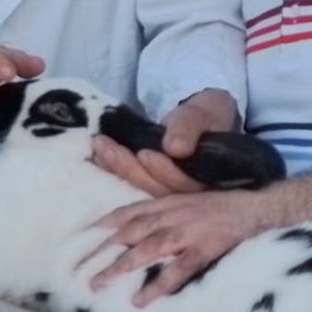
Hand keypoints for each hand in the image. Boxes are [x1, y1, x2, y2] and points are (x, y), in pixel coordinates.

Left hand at [84, 189, 270, 304]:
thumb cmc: (224, 207)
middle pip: (131, 232)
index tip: (85, 236)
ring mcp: (189, 231)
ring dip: (122, 266)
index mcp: (169, 202)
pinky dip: (159, 284)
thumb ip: (166, 209)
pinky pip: (179, 269)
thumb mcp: (190, 200)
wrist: (260, 207)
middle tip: (81, 267)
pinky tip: (142, 299)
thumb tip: (141, 222)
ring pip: (148, 248)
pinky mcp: (206, 248)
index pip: (130, 211)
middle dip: (104, 249)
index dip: (106, 223)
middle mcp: (174, 214)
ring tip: (100, 283)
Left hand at [91, 88, 238, 196]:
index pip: (188, 185)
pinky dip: (116, 169)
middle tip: (106, 147)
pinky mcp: (156, 186)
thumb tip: (175, 149)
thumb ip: (189, 129)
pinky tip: (100, 157)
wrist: (200, 120)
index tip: (145, 154)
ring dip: (119, 169)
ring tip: (100, 146)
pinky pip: (136, 183)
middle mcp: (193, 195)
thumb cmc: (205, 116)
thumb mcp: (200, 115)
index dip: (166, 172)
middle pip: (162, 192)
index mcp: (211, 180)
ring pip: (146, 189)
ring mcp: (173, 194)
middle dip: (132, 170)